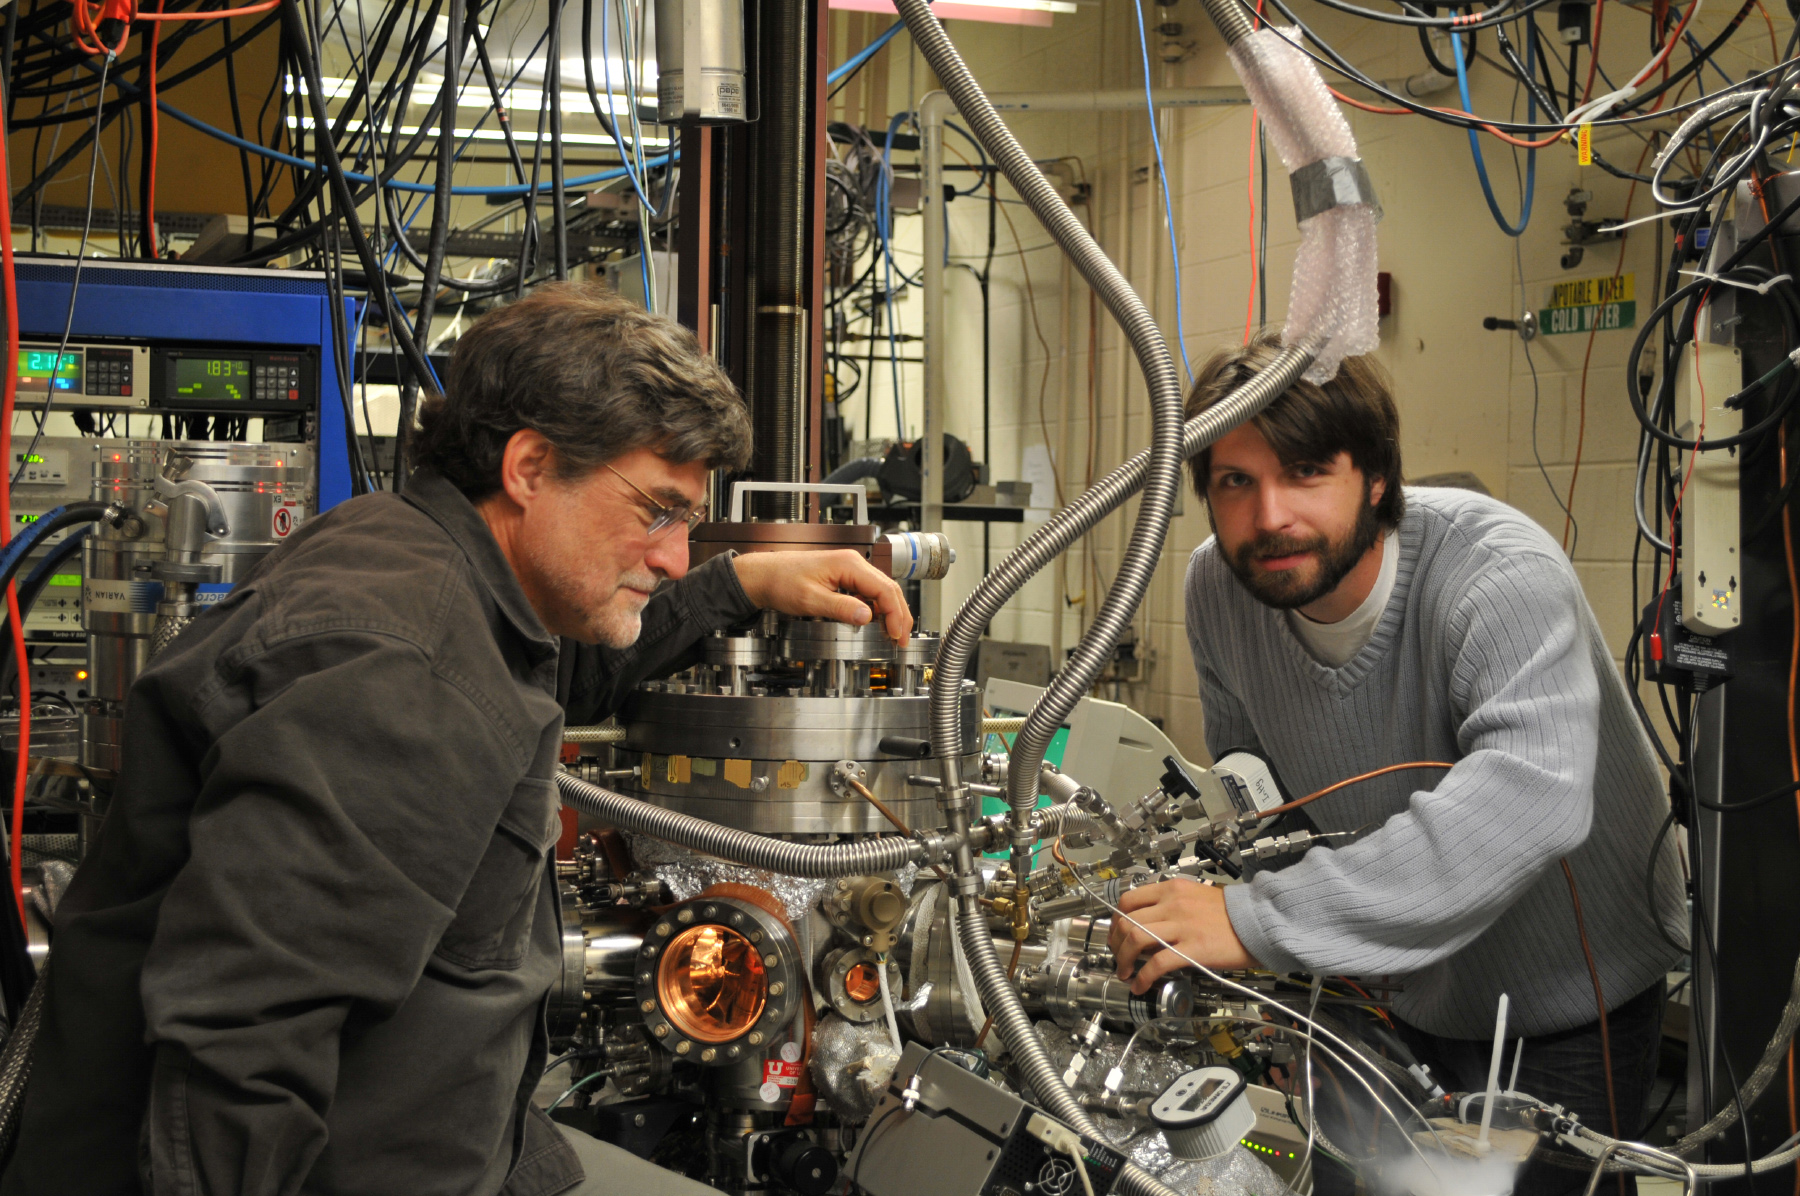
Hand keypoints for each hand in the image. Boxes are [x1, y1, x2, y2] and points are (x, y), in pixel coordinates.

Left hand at [733, 549, 913, 642]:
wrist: (763, 575)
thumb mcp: (811, 600)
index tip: (896, 634)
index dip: (894, 614)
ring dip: (890, 612)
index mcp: (849, 564)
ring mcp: (849, 569)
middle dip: (899, 614)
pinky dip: (876, 608)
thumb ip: (841, 608)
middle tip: (903, 638)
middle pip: (888, 588)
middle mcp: (853, 563)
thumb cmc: (781, 581)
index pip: (883, 589)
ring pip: (880, 590)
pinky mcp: (843, 576)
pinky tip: (876, 622)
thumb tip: (867, 616)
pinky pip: (867, 591)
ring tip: (894, 634)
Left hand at [1108, 878, 1257, 992]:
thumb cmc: (1230, 913)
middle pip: (1127, 921)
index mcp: (1171, 889)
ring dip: (1123, 960)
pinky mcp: (1193, 948)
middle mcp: (1172, 904)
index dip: (1115, 920)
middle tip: (1117, 957)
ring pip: (1136, 939)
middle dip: (1114, 943)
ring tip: (1124, 973)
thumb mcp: (1194, 897)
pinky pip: (1157, 963)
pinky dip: (1143, 977)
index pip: (1128, 900)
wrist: (1259, 921)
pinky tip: (1140, 985)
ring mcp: (1182, 926)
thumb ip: (1169, 906)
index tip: (1115, 934)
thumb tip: (1146, 925)